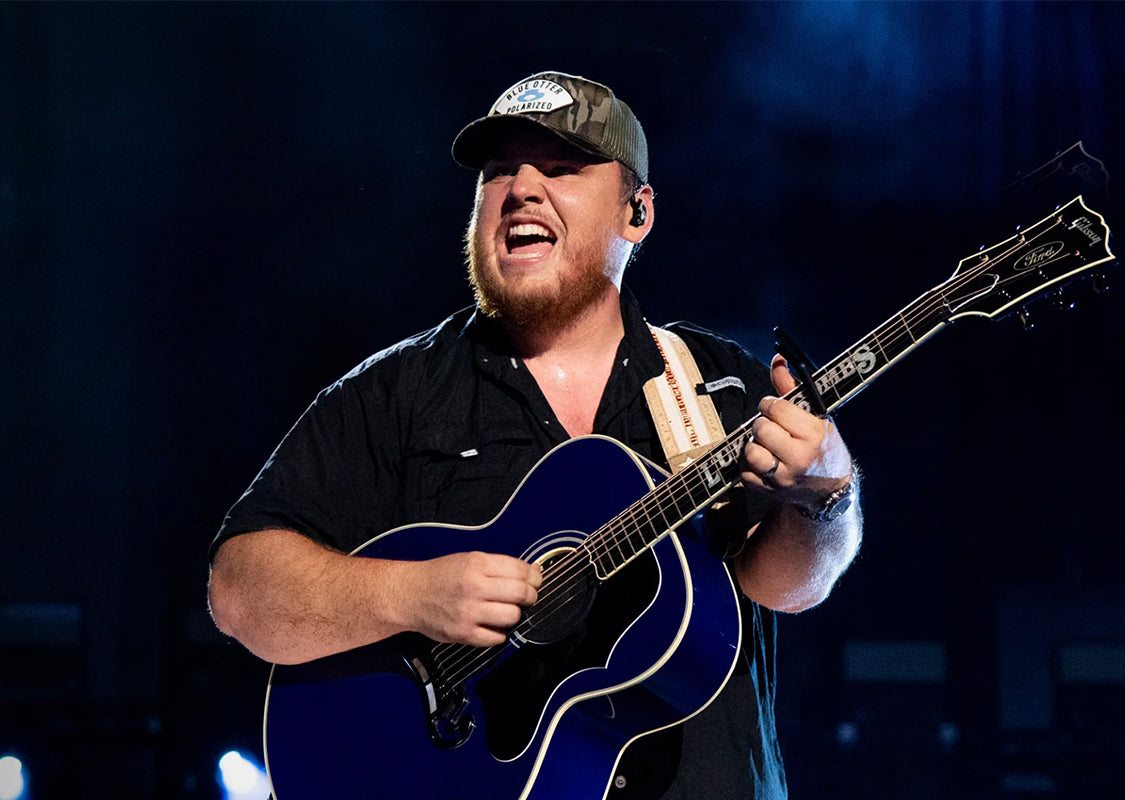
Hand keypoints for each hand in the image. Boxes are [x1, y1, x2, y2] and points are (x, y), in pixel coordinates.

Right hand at [401, 551, 541, 646]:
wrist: (410, 594)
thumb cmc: (440, 576)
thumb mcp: (468, 559)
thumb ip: (498, 566)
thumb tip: (531, 572)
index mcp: (477, 564)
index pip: (520, 571)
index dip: (534, 576)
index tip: (535, 580)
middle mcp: (474, 587)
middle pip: (521, 594)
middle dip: (530, 596)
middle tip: (527, 597)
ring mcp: (469, 612)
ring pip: (512, 616)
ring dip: (514, 614)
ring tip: (505, 610)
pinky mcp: (464, 634)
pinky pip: (497, 638)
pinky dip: (499, 633)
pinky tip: (492, 624)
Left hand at [741, 354, 852, 510]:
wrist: (831, 490)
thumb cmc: (823, 446)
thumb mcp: (817, 416)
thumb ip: (792, 388)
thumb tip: (777, 359)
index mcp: (814, 434)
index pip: (777, 408)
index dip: (770, 404)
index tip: (774, 408)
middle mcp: (799, 457)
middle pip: (761, 429)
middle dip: (762, 424)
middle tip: (772, 427)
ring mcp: (784, 477)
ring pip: (750, 452)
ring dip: (754, 445)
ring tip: (766, 445)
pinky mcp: (770, 492)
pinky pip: (745, 473)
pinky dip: (749, 466)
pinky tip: (762, 461)